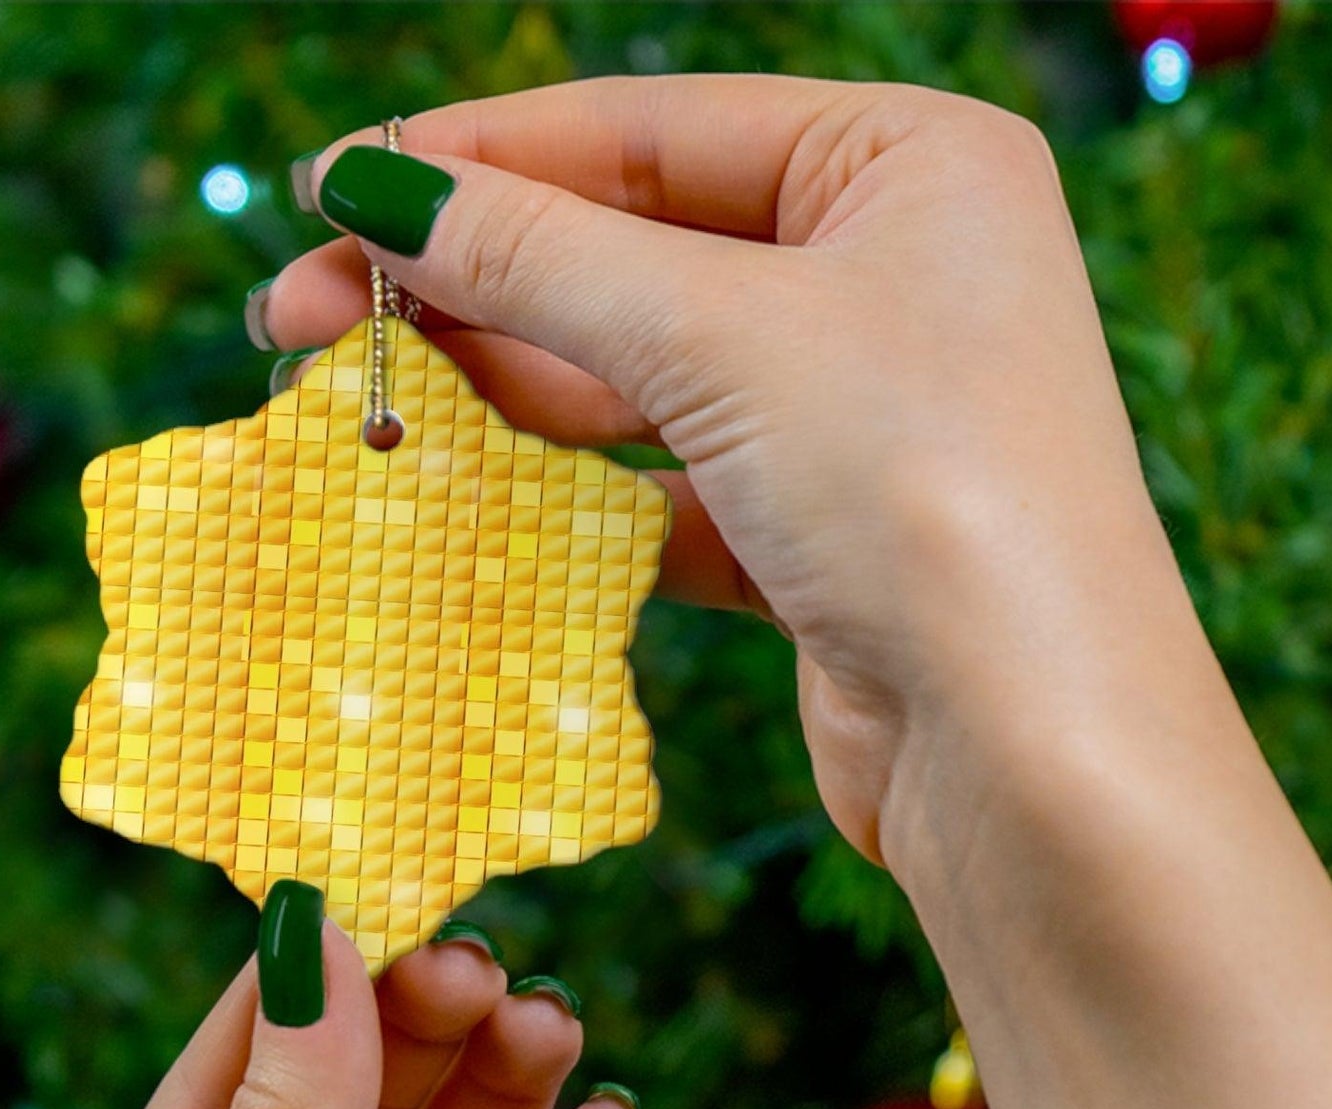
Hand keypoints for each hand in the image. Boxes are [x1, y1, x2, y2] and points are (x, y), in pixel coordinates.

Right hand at [260, 75, 1166, 866]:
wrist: (1032, 754)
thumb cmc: (924, 493)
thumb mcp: (722, 337)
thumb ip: (541, 257)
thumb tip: (373, 189)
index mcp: (909, 164)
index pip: (649, 130)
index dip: (477, 159)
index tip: (328, 191)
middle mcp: (893, 274)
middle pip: (634, 251)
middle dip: (470, 283)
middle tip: (298, 317)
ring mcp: (859, 413)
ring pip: (643, 375)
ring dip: (505, 389)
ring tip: (360, 401)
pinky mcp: (823, 539)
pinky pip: (669, 487)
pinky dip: (574, 495)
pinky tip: (466, 495)